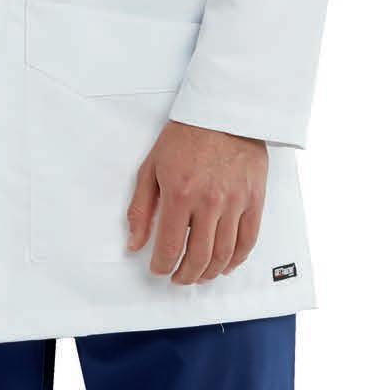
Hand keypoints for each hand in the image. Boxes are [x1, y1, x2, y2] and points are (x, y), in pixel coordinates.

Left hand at [126, 121, 267, 283]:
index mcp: (179, 194)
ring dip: (210, 272)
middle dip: (186, 275)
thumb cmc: (185, 136)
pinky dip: (237, 259)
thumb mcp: (151, 167)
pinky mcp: (254, 198)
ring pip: (224, 254)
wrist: (223, 111)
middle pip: (199, 257)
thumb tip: (134, 243)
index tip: (159, 270)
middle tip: (179, 278)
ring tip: (200, 275)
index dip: (162, 266)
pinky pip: (248, 239)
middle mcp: (209, 202)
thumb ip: (141, 208)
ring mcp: (235, 202)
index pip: (170, 247)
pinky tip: (226, 265)